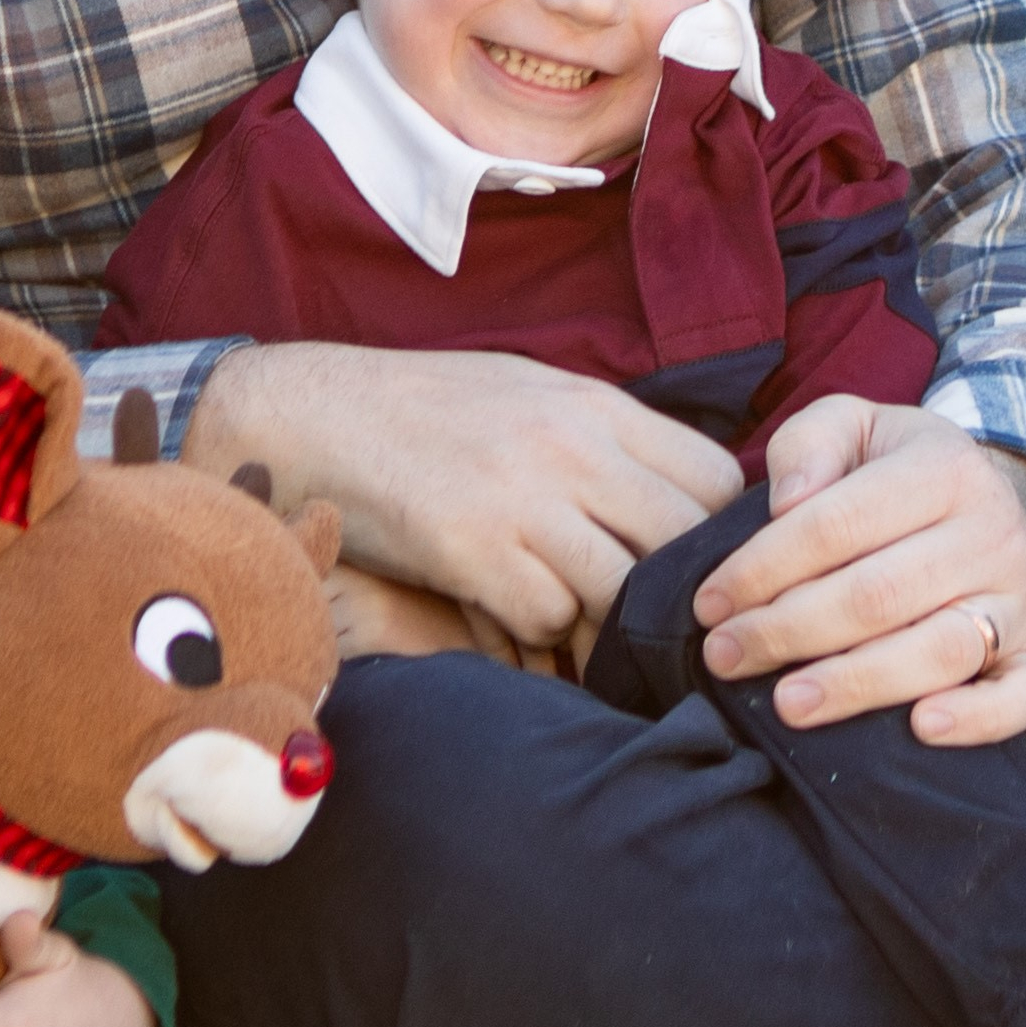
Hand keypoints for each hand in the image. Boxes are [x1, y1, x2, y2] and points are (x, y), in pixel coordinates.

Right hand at [194, 342, 738, 659]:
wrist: (306, 413)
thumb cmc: (419, 410)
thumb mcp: (529, 393)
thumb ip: (603, 439)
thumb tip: (676, 496)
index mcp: (595, 405)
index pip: (716, 478)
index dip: (718, 533)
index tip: (696, 567)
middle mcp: (571, 446)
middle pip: (684, 542)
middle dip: (675, 594)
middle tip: (657, 627)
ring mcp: (523, 497)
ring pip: (622, 591)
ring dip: (605, 623)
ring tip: (583, 629)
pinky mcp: (472, 549)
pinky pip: (548, 618)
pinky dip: (538, 633)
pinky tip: (509, 614)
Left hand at [691, 397, 1025, 746]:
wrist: (974, 493)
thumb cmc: (888, 468)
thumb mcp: (848, 426)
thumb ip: (810, 444)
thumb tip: (788, 502)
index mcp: (945, 469)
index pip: (839, 524)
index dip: (764, 567)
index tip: (709, 603)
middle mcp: (993, 533)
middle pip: (879, 595)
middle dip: (788, 630)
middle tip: (726, 656)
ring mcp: (1017, 599)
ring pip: (941, 650)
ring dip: (856, 684)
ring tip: (789, 703)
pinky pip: (1023, 696)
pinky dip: (978, 720)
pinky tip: (919, 729)